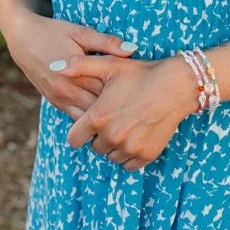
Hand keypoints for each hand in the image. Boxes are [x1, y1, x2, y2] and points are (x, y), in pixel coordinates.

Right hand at [7, 13, 137, 120]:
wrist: (23, 38)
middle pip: (99, 109)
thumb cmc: (54, 32)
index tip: (144, 92)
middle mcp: (66, 91)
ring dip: (104, 119)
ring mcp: (59, 100)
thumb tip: (132, 50)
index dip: (128, 94)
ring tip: (126, 117)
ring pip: (87, 119)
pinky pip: (76, 119)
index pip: (108, 91)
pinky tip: (107, 119)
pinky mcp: (55, 103)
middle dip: (119, 111)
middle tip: (141, 109)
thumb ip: (106, 42)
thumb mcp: (80, 32)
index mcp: (76, 73)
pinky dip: (91, 120)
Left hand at [53, 54, 195, 171]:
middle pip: (94, 147)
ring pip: (111, 156)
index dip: (80, 130)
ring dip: (115, 145)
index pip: (74, 139)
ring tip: (127, 123)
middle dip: (100, 135)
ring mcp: (129, 148)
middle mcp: (111, 136)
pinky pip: (128, 164)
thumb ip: (78, 67)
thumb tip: (53, 67)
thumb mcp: (109, 65)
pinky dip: (130, 153)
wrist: (176, 86)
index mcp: (97, 117)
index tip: (91, 122)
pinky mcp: (145, 156)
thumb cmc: (141, 73)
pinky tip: (137, 134)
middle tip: (115, 116)